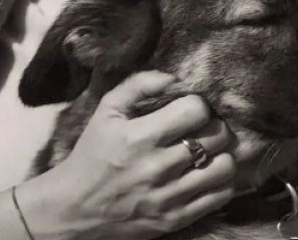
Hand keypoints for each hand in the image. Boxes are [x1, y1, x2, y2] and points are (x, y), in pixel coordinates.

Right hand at [20, 71, 236, 239]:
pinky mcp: (175, 219)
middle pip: (215, 136)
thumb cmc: (92, 155)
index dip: (198, 104)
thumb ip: (138, 86)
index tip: (190, 109)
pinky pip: (219, 197)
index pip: (195, 110)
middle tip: (204, 129)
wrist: (73, 210)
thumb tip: (173, 77)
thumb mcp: (106, 112)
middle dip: (214, 127)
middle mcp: (156, 167)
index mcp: (139, 136)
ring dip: (221, 155)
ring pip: (224, 167)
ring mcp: (168, 196)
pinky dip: (221, 183)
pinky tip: (206, 175)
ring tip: (208, 153)